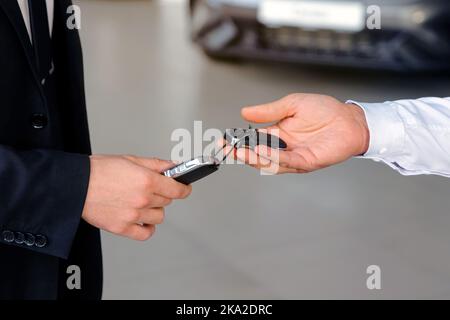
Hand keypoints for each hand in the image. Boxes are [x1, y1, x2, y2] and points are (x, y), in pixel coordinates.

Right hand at [82, 155, 191, 239]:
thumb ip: (156, 164)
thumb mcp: (131, 160)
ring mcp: (134, 215)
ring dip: (154, 210)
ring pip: (159, 217)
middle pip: (167, 202)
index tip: (184, 188)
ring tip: (140, 203)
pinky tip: (142, 220)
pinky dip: (147, 228)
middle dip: (161, 195)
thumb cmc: (99, 170)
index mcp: (147, 181)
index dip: (183, 189)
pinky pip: (146, 233)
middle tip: (149, 189)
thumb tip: (173, 166)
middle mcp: (143, 199)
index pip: (177, 190)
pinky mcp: (123, 228)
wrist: (75, 185)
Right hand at [237, 93, 369, 173]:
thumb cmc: (325, 110)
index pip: (252, 139)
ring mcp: (294, 156)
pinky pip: (288, 162)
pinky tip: (262, 152)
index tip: (224, 139)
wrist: (349, 119)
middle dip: (240, 153)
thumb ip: (269, 110)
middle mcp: (283, 147)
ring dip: (254, 158)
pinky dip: (274, 158)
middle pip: (257, 154)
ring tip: (241, 152)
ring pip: (269, 162)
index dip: (238, 140)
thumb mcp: (292, 104)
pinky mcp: (306, 162)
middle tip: (227, 150)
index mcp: (278, 133)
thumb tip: (245, 112)